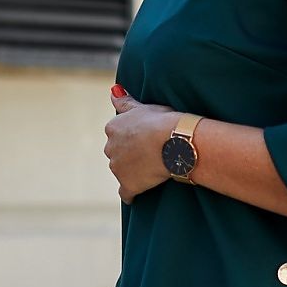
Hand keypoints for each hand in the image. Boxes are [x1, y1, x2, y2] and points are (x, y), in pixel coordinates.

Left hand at [105, 86, 178, 202]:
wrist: (175, 142)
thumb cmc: (163, 121)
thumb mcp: (143, 107)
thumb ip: (125, 102)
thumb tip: (113, 91)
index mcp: (113, 127)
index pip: (116, 134)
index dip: (131, 137)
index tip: (144, 139)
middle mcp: (110, 147)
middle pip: (117, 153)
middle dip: (128, 154)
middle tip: (149, 154)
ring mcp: (118, 168)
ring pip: (121, 171)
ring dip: (131, 171)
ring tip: (150, 171)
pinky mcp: (128, 184)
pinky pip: (126, 193)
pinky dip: (130, 194)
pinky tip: (136, 195)